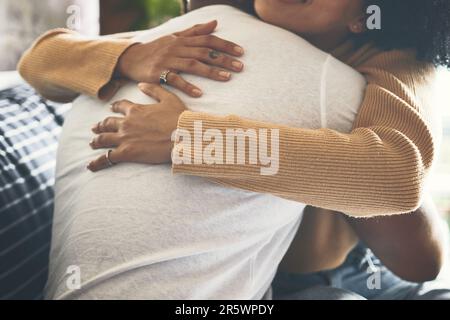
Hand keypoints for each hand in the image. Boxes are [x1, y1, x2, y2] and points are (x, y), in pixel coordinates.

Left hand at [87, 83, 185, 171]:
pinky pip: (108, 158)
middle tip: (95, 128)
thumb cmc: (179, 118)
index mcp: (136, 110)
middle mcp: (127, 123)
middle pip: (107, 123)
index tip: (111, 109)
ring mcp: (125, 138)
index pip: (120, 106)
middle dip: (100, 125)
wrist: (183, 136)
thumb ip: (153, 90)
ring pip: (103, 139)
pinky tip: (90, 166)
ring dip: (96, 141)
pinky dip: (97, 162)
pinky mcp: (127, 153)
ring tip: (92, 143)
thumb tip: (140, 84)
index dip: (114, 107)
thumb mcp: (169, 98)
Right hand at [116, 20, 243, 97]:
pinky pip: (174, 80)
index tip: (241, 52)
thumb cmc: (156, 49)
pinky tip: (199, 93)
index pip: (208, 40)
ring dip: (211, 71)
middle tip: (240, 67)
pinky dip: (187, 86)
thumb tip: (215, 23)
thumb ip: (195, 31)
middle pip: (204, 52)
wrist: (130, 59)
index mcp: (183, 39)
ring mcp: (167, 60)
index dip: (225, 45)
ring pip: (192, 64)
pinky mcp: (158, 73)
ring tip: (227, 78)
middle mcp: (177, 48)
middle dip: (223, 59)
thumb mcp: (175, 37)